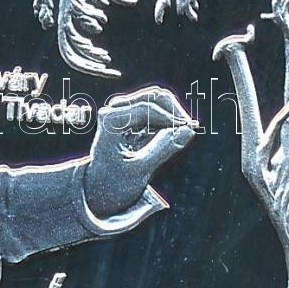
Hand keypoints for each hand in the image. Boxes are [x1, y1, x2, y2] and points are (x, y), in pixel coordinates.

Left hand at [84, 86, 195, 218]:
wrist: (98, 190)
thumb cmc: (113, 184)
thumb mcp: (139, 170)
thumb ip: (163, 149)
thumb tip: (188, 131)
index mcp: (110, 121)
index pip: (147, 109)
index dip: (171, 118)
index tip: (190, 130)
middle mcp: (113, 111)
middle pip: (153, 97)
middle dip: (174, 112)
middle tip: (190, 130)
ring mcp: (121, 112)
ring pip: (156, 100)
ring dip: (172, 114)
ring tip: (183, 132)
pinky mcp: (129, 117)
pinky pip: (154, 109)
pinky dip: (167, 120)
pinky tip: (173, 134)